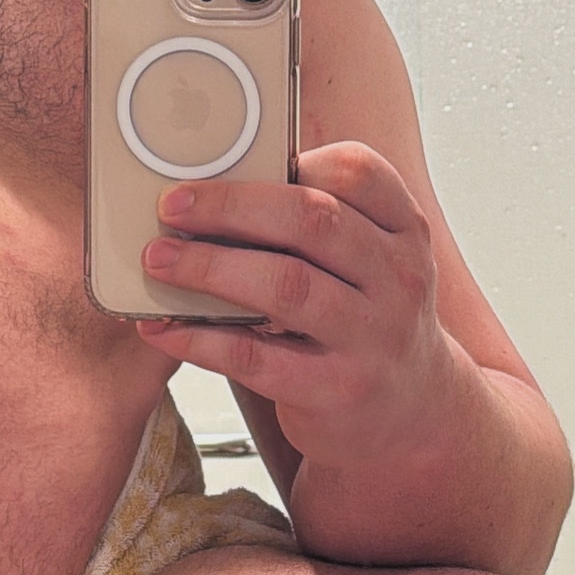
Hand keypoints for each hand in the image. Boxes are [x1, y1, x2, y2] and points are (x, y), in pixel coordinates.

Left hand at [135, 142, 465, 471]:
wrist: (415, 414)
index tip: (221, 166)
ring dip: (209, 267)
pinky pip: (256, 357)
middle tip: (171, 207)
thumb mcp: (368, 261)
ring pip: (286, 285)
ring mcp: (373, 338)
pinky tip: (164, 328)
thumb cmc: (365, 318)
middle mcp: (398, 279)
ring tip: (158, 260)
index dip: (286, 161)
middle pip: (312, 220)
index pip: (355, 172)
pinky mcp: (337, 390)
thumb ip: (316, 223)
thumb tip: (211, 191)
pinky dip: (201, 338)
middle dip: (229, 207)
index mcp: (404, 232)